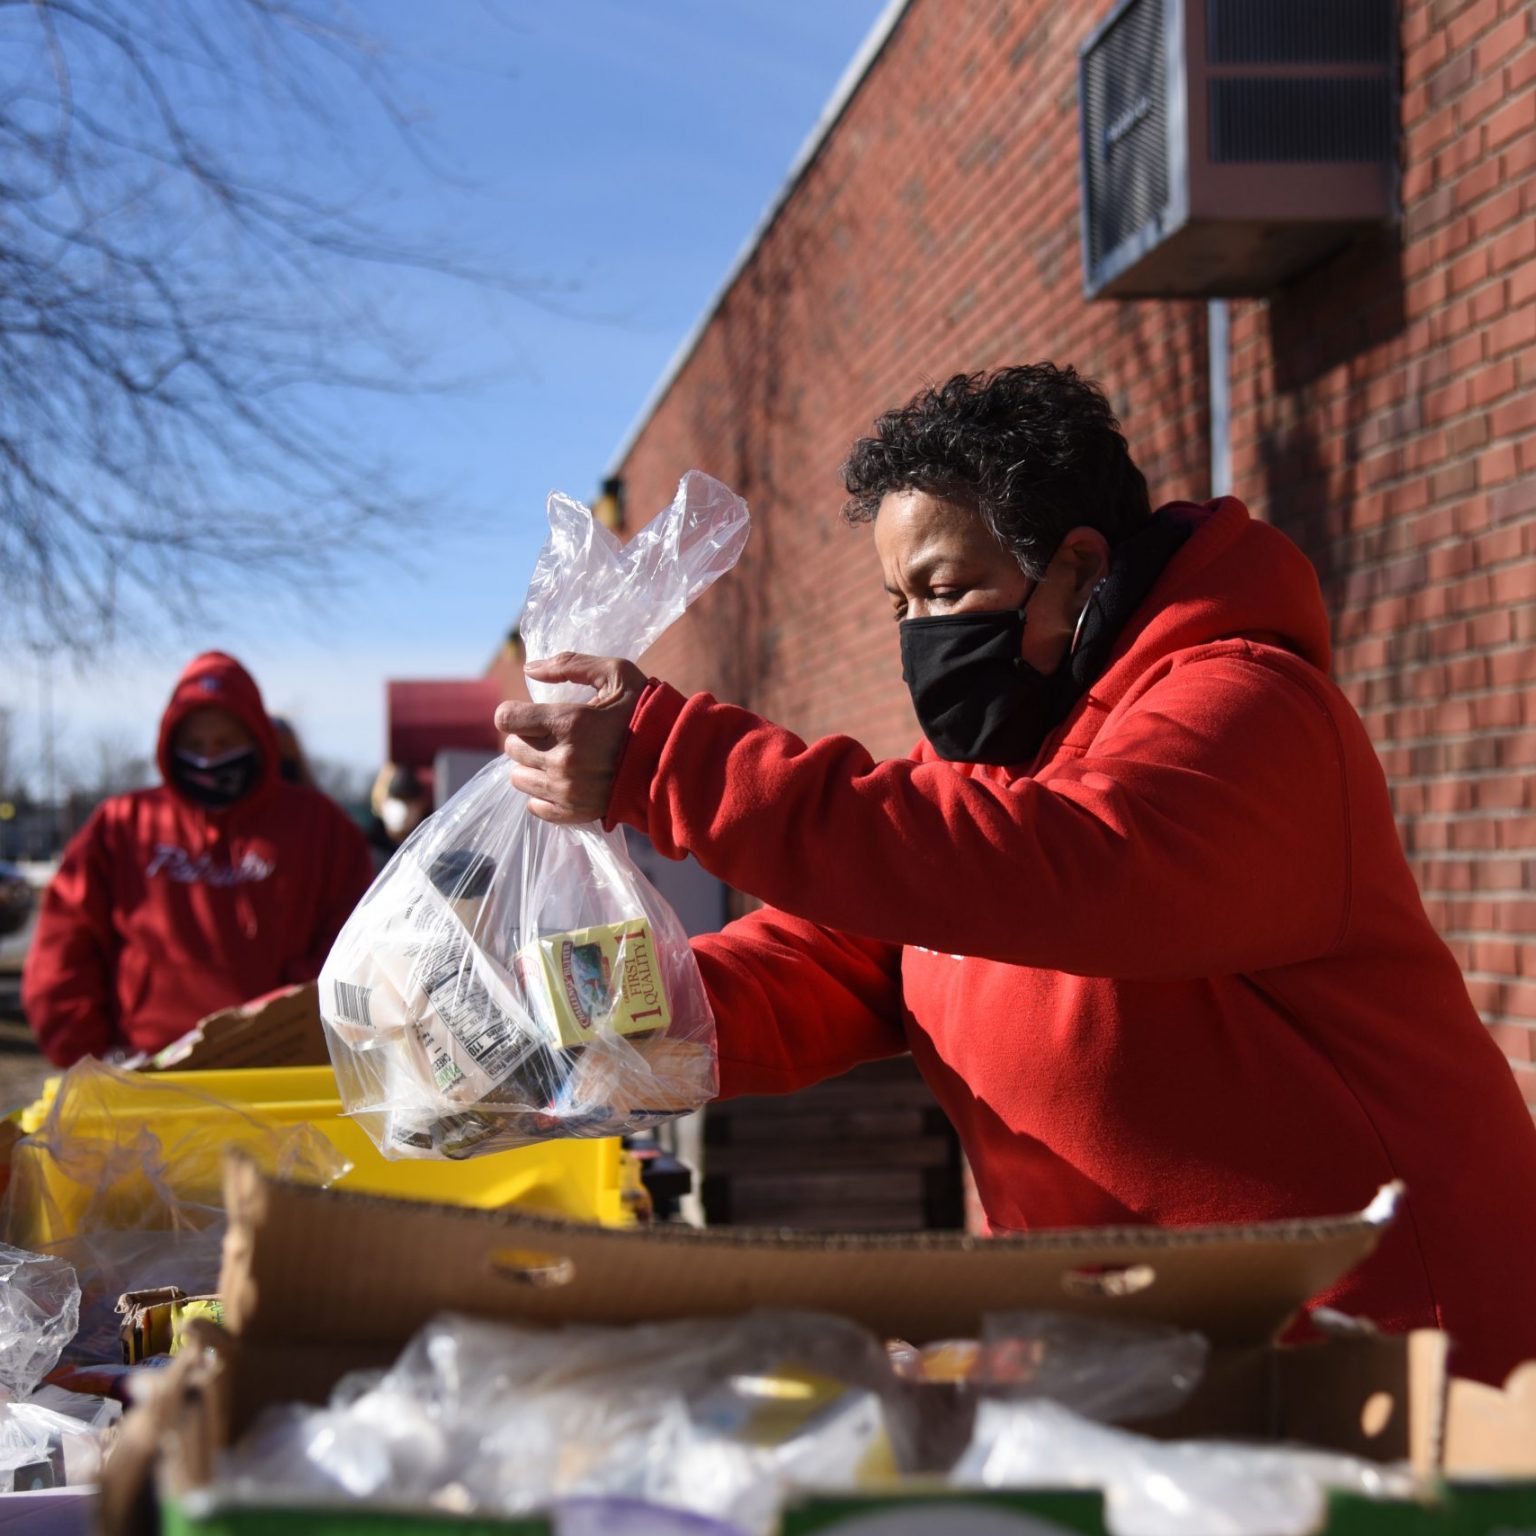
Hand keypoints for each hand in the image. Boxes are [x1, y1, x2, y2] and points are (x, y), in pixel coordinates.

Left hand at [495, 653, 647, 823]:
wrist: (676, 762)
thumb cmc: (647, 713)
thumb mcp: (617, 674)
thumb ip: (570, 665)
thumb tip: (529, 669)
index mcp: (570, 722)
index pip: (506, 718)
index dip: (515, 712)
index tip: (530, 713)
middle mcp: (563, 759)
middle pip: (511, 748)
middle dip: (526, 737)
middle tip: (551, 734)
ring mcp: (567, 790)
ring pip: (519, 778)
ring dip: (531, 765)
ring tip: (557, 757)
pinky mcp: (574, 813)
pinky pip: (535, 806)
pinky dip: (543, 794)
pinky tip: (563, 780)